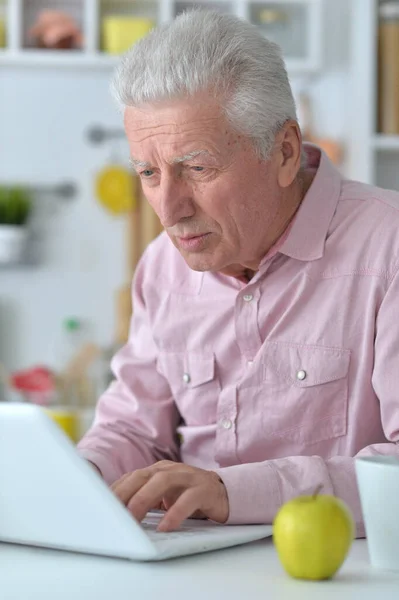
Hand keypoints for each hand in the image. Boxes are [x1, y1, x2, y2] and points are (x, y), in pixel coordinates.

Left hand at [111, 461, 228, 531]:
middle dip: (125, 493)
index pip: (131, 477)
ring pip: (163, 481)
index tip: (99, 507)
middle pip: (143, 475)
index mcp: (157, 470)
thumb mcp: (164, 497)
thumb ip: (144, 500)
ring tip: (133, 517)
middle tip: (111, 513)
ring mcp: (188, 477)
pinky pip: (189, 499)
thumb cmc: (188, 496)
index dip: (115, 491)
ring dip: (144, 498)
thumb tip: (117, 516)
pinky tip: (165, 527)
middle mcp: (171, 469)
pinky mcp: (204, 489)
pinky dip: (175, 513)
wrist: (224, 493)